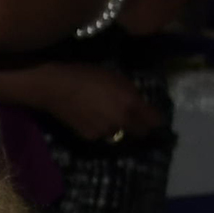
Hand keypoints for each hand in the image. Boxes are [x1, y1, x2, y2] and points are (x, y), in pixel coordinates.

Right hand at [16, 60, 163, 142]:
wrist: (56, 87)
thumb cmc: (87, 74)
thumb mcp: (117, 78)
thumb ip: (132, 94)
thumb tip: (141, 106)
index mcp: (130, 104)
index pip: (154, 120)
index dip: (157, 120)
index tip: (156, 119)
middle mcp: (121, 121)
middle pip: (140, 133)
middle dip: (141, 128)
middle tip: (138, 121)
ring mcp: (105, 132)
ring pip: (121, 134)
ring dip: (120, 129)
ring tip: (111, 119)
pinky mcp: (90, 138)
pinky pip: (103, 136)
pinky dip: (103, 131)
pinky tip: (95, 120)